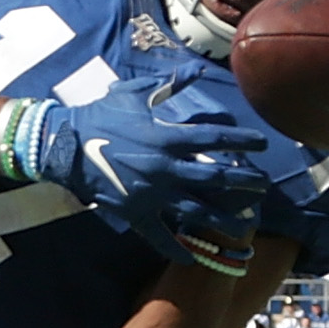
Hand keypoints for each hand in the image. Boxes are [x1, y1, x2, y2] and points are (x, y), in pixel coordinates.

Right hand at [33, 83, 269, 270]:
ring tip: (243, 226)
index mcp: (167, 136)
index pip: (215, 138)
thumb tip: (196, 69)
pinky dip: (174, 249)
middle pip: (215, 177)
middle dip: (243, 182)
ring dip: (221, 219)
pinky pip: (158, 235)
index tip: (263, 144)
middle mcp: (165, 167)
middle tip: (263, 187)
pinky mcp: (134, 212)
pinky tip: (191, 259)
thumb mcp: (136, 93)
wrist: (65, 144)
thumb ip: (170, 83)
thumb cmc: (101, 115)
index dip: (243, 140)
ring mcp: (151, 193)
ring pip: (195, 210)